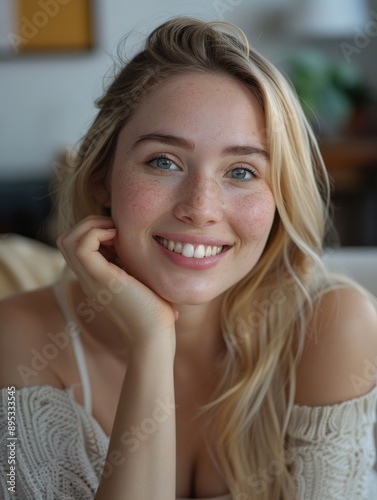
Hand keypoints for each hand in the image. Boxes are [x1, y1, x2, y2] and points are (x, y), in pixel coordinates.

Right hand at [57, 216, 176, 347]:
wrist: (155, 336)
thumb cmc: (156, 311)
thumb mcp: (143, 279)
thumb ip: (135, 263)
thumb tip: (150, 246)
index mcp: (95, 278)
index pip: (76, 245)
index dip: (94, 230)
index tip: (120, 233)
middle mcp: (88, 278)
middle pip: (65, 240)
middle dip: (88, 224)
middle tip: (114, 228)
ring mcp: (91, 279)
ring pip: (67, 240)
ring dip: (90, 226)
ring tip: (114, 230)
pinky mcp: (102, 279)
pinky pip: (82, 247)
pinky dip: (96, 233)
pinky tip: (118, 237)